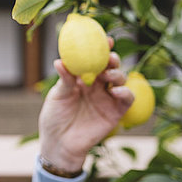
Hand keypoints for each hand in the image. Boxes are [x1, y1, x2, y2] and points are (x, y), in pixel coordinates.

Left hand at [39, 38, 133, 172]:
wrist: (59, 143)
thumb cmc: (54, 117)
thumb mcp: (57, 96)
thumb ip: (64, 80)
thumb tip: (59, 61)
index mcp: (81, 77)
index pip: (93, 59)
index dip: (100, 48)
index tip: (104, 38)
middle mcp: (96, 85)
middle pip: (110, 66)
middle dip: (112, 58)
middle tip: (108, 56)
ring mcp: (107, 98)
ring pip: (120, 79)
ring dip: (117, 74)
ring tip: (107, 76)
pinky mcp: (115, 113)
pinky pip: (127, 99)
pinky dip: (125, 92)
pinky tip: (116, 91)